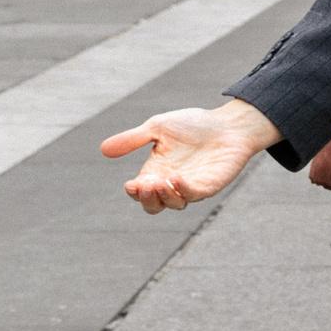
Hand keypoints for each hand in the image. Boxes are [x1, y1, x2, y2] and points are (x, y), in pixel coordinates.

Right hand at [101, 98, 277, 213]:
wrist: (227, 123)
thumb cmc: (194, 125)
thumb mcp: (157, 128)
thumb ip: (133, 139)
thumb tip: (102, 149)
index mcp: (156, 171)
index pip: (140, 192)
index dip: (134, 192)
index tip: (131, 183)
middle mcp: (172, 183)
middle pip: (154, 206)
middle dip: (147, 199)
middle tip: (145, 185)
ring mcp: (191, 187)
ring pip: (174, 204)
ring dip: (164, 196)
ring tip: (160, 181)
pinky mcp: (209, 186)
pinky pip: (194, 195)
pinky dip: (183, 190)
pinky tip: (175, 178)